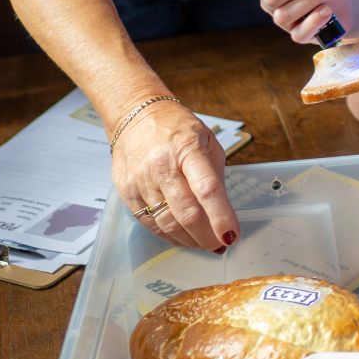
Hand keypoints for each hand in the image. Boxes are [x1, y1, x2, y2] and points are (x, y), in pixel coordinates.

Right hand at [112, 99, 237, 251]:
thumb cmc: (175, 127)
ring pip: (167, 223)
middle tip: (220, 244)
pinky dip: (168, 235)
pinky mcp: (126, 192)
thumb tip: (224, 212)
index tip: (231, 234)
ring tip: (204, 243)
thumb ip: (215, 176)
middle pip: (186, 213)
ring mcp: (140, 181)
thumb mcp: (207, 142)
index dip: (221, 216)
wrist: (134, 115)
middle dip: (207, 236)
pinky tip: (182, 236)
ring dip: (189, 240)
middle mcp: (161, 166)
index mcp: (187, 148)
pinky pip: (149, 223)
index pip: (207, 189)